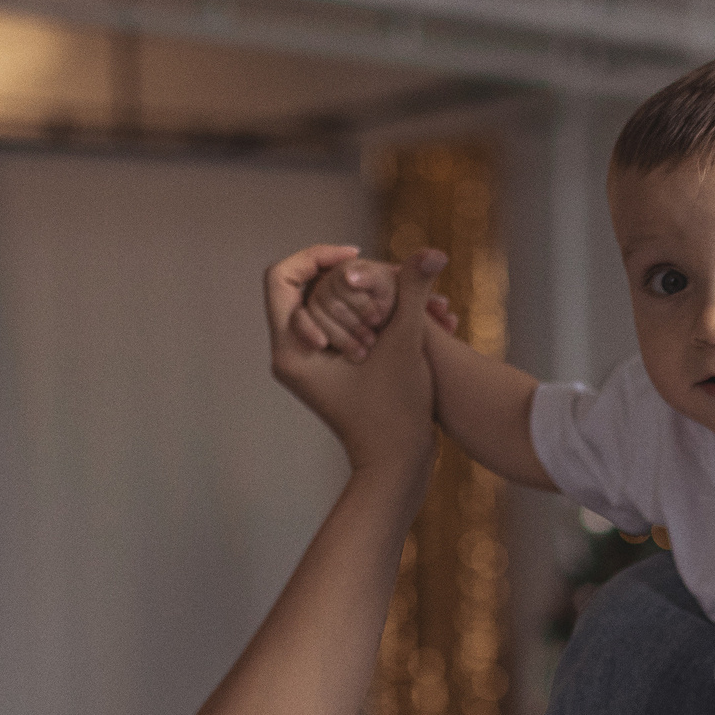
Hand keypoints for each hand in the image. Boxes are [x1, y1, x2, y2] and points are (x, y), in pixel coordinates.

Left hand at [265, 244, 445, 472]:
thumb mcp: (406, 344)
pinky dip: (356, 311)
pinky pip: (330, 322)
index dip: (317, 255)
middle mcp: (288, 354)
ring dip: (351, 294)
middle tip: (377, 279)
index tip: (357, 257)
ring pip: (316, 303)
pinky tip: (390, 313)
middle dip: (339, 277)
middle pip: (298, 286)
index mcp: (291, 350)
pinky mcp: (322, 368)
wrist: (399, 462)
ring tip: (388, 298)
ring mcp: (304, 362)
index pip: (281, 277)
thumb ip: (414, 291)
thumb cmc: (398, 412)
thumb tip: (434, 252)